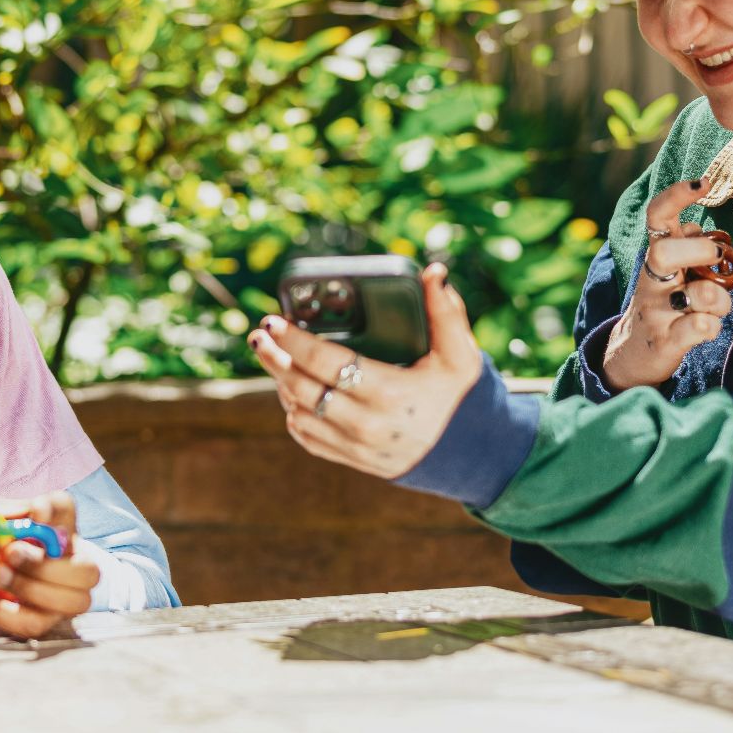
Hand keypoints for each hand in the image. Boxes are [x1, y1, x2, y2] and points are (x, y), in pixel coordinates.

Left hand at [0, 491, 99, 638]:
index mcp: (58, 524)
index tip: (34, 511)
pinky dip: (3, 613)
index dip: (53, 511)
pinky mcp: (46, 618)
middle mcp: (73, 560)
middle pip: (88, 570)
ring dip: (29, 590)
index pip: (67, 509)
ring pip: (70, 603)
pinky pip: (36, 624)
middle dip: (45, 565)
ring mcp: (65, 595)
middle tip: (9, 554)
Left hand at [249, 262, 482, 478]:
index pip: (327, 364)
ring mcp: (356, 446)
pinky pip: (308, 437)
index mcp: (389, 393)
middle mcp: (367, 424)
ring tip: (273, 356)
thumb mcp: (461, 354)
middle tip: (260, 335)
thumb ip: (445, 312)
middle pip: (302, 389)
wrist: (472, 454)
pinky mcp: (352, 460)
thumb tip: (433, 272)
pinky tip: (290, 390)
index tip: (274, 321)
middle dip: (274, 359)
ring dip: (280, 383)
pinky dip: (293, 412)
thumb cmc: (461, 397)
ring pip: (299, 413)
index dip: (294, 341)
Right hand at [601, 179, 732, 392]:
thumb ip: (684, 246)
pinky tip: (706, 327)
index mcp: (654, 256)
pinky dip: (710, 326)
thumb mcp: (669, 271)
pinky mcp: (664, 342)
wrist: (634, 353)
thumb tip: (696, 226)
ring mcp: (656, 312)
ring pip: (697, 295)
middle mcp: (650, 280)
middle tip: (717, 260)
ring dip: (719, 300)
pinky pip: (697, 328)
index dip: (677, 195)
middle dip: (700, 251)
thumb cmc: (665, 304)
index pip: (657, 216)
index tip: (704, 182)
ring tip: (716, 307)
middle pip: (664, 252)